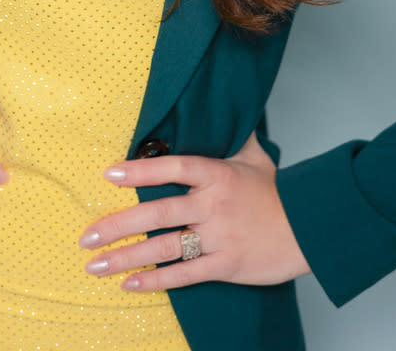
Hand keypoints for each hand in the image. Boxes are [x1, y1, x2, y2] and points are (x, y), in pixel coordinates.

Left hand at [78, 131, 309, 290]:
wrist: (310, 229)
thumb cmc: (278, 192)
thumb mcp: (255, 158)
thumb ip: (231, 137)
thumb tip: (222, 111)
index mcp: (217, 174)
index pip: (172, 167)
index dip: (140, 170)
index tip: (109, 174)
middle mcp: (213, 205)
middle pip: (157, 212)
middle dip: (117, 225)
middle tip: (86, 236)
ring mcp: (218, 237)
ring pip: (164, 248)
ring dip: (126, 257)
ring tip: (95, 265)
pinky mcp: (225, 265)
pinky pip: (184, 275)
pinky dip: (155, 281)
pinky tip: (129, 284)